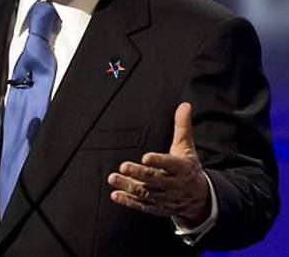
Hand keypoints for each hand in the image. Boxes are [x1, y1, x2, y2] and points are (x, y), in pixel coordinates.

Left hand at [107, 102, 209, 224]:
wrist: (200, 198)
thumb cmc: (188, 168)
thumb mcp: (187, 147)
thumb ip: (182, 127)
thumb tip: (184, 105)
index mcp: (182, 168)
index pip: (171, 164)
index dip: (159, 161)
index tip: (145, 157)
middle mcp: (174, 185)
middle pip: (156, 180)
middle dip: (139, 174)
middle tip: (124, 166)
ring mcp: (165, 198)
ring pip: (146, 193)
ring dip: (129, 187)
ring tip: (113, 178)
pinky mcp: (157, 207)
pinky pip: (142, 206)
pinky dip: (128, 201)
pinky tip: (116, 195)